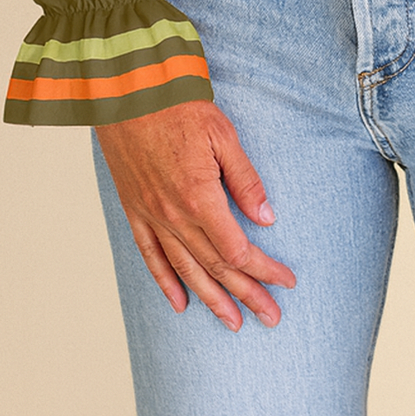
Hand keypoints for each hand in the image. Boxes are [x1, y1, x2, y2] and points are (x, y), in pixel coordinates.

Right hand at [95, 99, 295, 331]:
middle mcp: (173, 216)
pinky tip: (180, 304)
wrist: (127, 92)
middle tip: (271, 318)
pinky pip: (151, 258)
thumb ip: (245, 180)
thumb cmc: (179, 107)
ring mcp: (151, 217)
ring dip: (211, 300)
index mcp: (199, 198)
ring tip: (233, 323)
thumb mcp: (223, 136)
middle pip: (216, 268)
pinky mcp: (135, 212)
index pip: (238, 250)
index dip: (265, 270)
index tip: (287, 281)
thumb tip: (266, 219)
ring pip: (185, 271)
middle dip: (247, 295)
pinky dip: (166, 284)